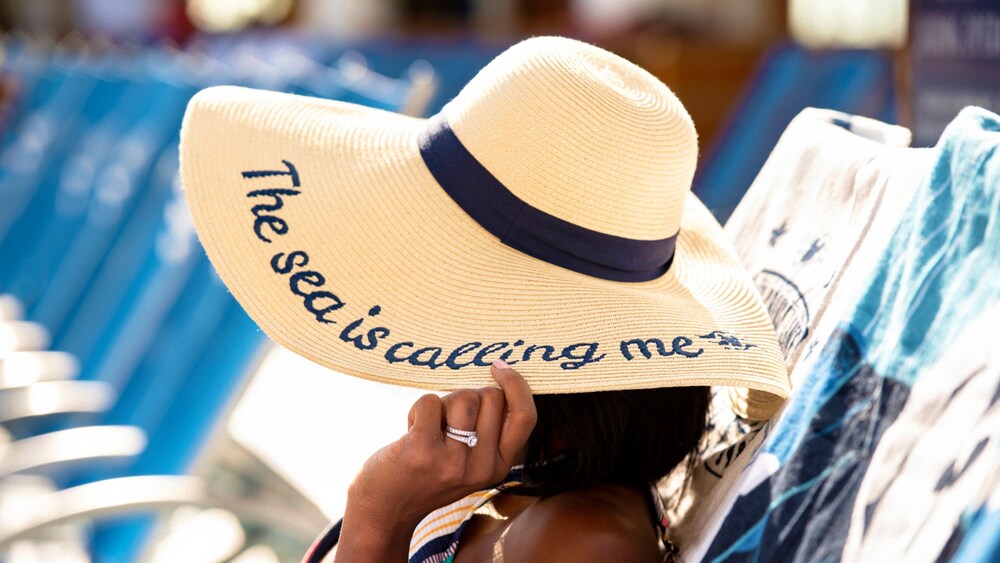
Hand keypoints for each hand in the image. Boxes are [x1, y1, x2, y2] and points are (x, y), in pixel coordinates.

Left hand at [333, 360, 536, 561]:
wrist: (385, 509)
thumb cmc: (428, 474)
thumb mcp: (471, 463)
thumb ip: (489, 432)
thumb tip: (499, 380)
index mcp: (499, 467)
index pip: (526, 417)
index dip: (517, 385)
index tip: (499, 366)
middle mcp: (482, 468)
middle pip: (491, 397)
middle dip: (467, 396)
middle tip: (447, 420)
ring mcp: (453, 462)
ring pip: (464, 398)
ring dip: (443, 402)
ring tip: (429, 426)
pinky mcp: (423, 452)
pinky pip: (430, 402)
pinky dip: (418, 409)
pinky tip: (411, 430)